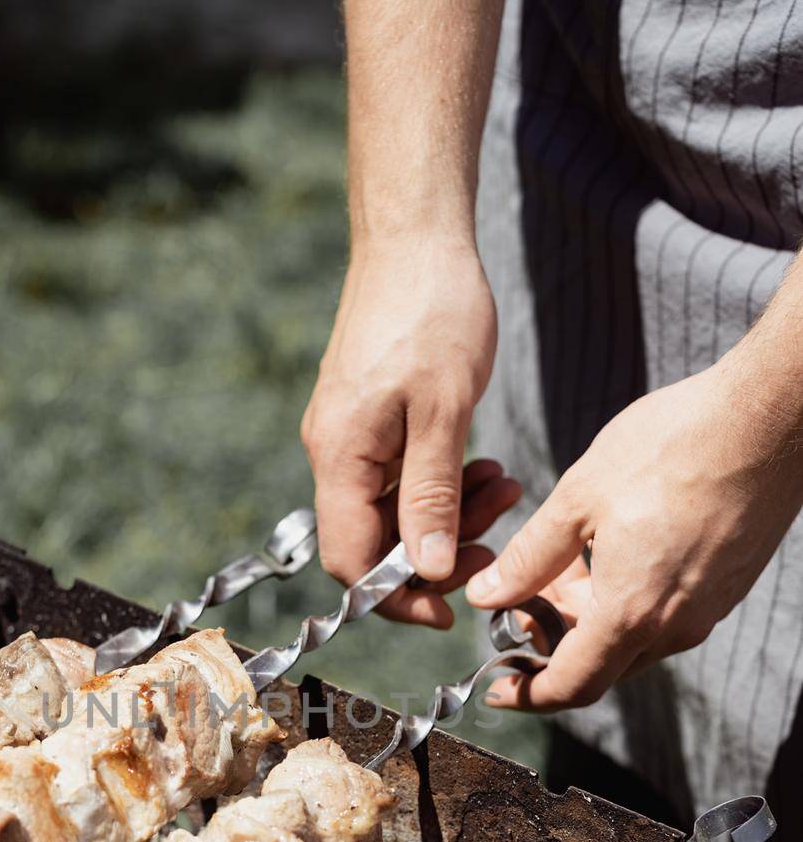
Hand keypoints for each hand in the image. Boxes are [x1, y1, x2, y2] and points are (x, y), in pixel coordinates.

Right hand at [301, 239, 520, 627]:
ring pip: (394, 510)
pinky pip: (402, 476)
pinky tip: (486, 469)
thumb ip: (432, 497)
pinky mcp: (372, 418)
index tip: (452, 605)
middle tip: (497, 541)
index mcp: (340, 457)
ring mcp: (351, 435)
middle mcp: (335, 453)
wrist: (415, 235)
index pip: (352, 563)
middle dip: (437, 552)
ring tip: (506, 488)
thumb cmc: (431, 311)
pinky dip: (445, 483)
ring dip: (450, 515)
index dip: (399, 596)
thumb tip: (428, 571)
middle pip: (374, 542)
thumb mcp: (443, 412)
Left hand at [466, 356, 802, 709]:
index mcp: (632, 614)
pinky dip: (625, 597)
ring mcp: (707, 609)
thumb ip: (527, 558)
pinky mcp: (725, 586)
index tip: (499, 688)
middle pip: (601, 663)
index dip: (529, 695)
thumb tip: (487, 595)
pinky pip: (664, 613)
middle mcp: (675, 626)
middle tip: (523, 594)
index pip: (572, 687)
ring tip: (567, 559)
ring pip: (632, 637)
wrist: (766, 417)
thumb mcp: (578, 499)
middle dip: (554, 640)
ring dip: (589, 614)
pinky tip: (611, 547)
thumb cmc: (673, 447)